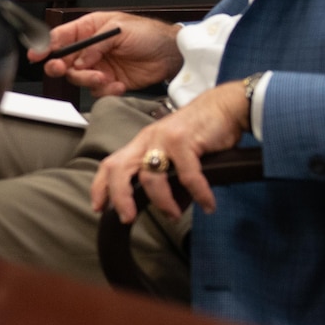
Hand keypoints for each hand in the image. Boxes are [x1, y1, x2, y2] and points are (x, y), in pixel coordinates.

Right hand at [42, 11, 182, 96]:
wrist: (170, 54)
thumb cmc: (148, 33)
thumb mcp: (119, 29)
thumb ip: (97, 44)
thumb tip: (82, 59)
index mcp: (89, 29)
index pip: (61, 37)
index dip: (46, 45)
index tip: (37, 54)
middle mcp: (91, 49)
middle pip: (65, 60)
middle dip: (62, 66)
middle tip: (64, 69)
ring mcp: (99, 66)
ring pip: (79, 78)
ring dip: (89, 79)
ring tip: (104, 76)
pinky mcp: (110, 82)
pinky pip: (97, 91)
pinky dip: (105, 90)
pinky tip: (117, 84)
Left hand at [92, 81, 250, 222]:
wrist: (226, 106)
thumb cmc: (202, 132)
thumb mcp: (180, 158)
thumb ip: (173, 184)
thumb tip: (172, 210)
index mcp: (142, 143)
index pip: (111, 164)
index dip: (101, 187)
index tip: (98, 208)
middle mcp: (147, 139)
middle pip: (119, 168)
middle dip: (119, 196)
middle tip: (127, 218)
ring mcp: (163, 138)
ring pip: (150, 176)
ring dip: (162, 202)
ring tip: (174, 216)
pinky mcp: (184, 139)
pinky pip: (187, 175)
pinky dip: (198, 193)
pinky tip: (208, 205)